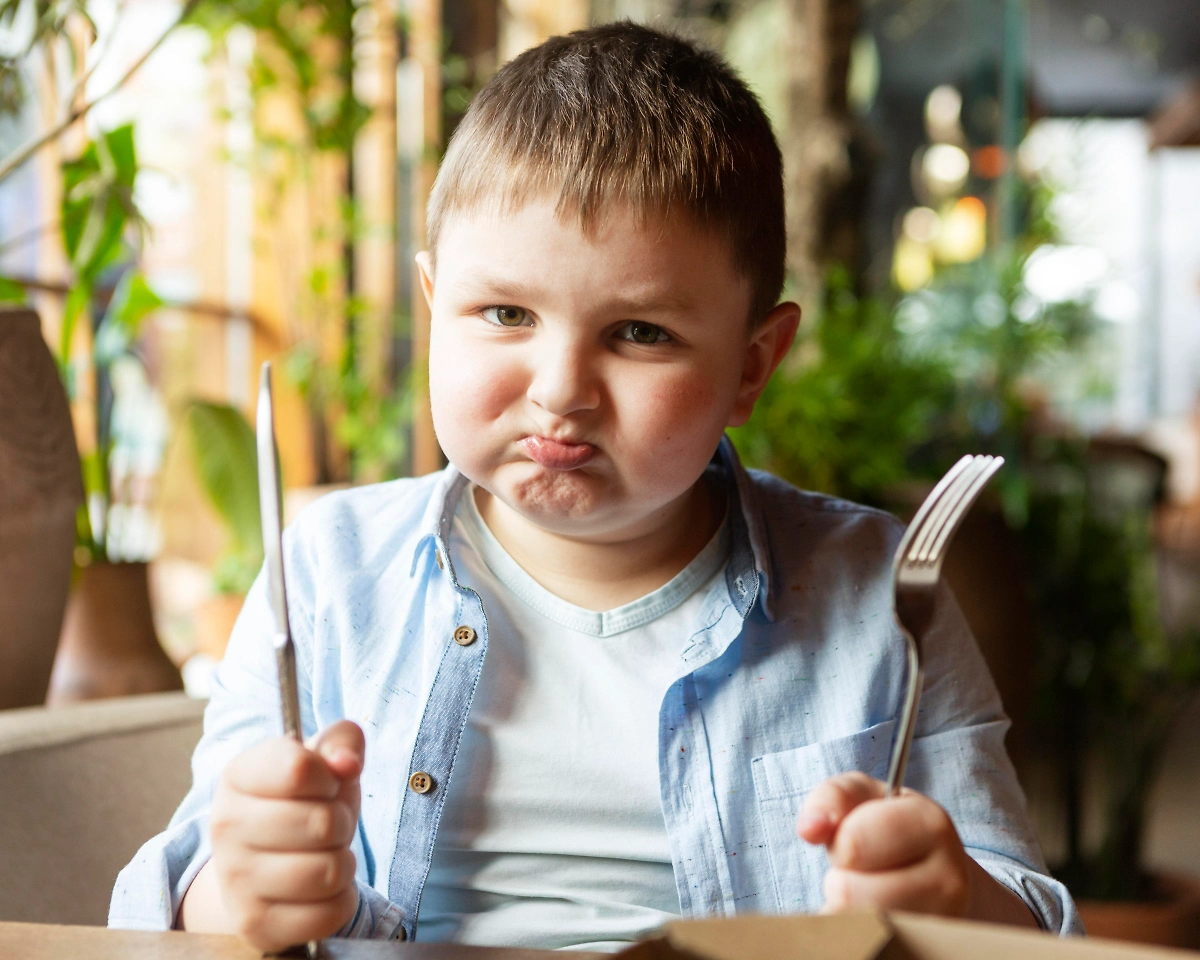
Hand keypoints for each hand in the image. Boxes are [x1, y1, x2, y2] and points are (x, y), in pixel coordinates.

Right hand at [202, 721, 364, 950]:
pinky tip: (319, 889)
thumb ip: (341, 741)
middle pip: (323, 823)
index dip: (331, 776)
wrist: (258, 865)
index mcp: (238, 775)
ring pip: (330, 871)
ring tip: (322, 854)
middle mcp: (225, 826)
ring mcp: (235, 879)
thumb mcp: (321, 761)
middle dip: (342, 822)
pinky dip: (341, 899)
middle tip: (325, 825)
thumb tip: (347, 763)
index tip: (325, 783)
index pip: (299, 769)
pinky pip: (331, 913)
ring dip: (343, 862)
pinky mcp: (255, 924)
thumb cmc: (300, 801)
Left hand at [797, 772, 1036, 925]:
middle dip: (840, 883)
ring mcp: (943, 925)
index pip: (851, 845)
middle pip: (849, 894)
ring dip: (846, 913)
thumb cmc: (885, 828)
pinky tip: (874, 924)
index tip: (856, 840)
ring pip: (858, 931)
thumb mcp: (859, 797)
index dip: (839, 843)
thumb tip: (810, 829)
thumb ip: (831, 799)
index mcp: (931, 826)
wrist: (934, 874)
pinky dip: (856, 939)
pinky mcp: (929, 952)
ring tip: (869, 897)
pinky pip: (869, 949)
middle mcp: (949, 880)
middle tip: (863, 874)